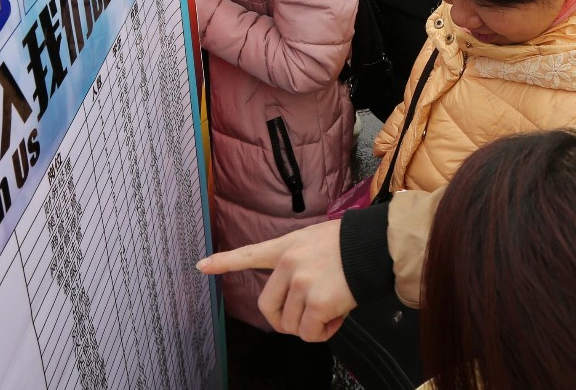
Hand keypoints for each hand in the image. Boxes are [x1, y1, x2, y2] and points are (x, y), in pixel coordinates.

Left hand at [197, 221, 353, 341]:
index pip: (250, 254)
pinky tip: (337, 316)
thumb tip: (296, 303)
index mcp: (286, 247)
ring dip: (311, 326)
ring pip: (292, 325)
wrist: (374, 246)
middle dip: (286, 321)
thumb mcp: (315, 242)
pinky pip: (309, 333)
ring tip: (331, 308)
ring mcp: (300, 283)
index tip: (201, 266)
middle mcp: (288, 265)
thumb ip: (297, 266)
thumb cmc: (351, 246)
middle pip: (268, 309)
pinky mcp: (317, 302)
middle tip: (308, 317)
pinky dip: (323, 333)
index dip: (224, 262)